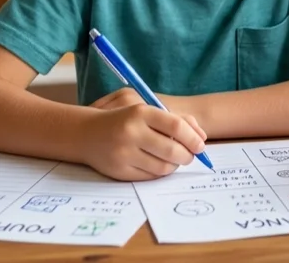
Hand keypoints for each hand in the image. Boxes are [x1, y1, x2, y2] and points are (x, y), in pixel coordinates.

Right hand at [80, 89, 207, 180]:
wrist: (86, 133)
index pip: (176, 126)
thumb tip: (202, 137)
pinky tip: (160, 165)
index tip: (200, 145)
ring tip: (175, 160)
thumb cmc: (125, 119)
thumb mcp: (147, 111)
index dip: (192, 138)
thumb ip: (176, 119)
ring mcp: (123, 153)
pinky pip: (149, 177)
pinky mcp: (119, 170)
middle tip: (190, 156)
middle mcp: (131, 132)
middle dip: (187, 156)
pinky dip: (160, 173)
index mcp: (140, 112)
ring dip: (175, 165)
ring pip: (162, 167)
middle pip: (172, 150)